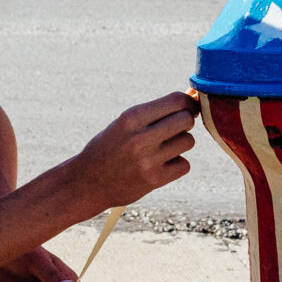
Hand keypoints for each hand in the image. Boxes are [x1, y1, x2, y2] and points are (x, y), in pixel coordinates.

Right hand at [69, 92, 198, 209]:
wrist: (88, 181)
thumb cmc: (110, 146)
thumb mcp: (125, 124)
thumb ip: (155, 114)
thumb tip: (193, 103)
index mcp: (131, 117)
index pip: (177, 100)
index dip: (187, 103)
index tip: (186, 108)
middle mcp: (140, 137)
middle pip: (186, 120)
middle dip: (185, 122)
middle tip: (173, 129)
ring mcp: (148, 160)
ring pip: (188, 141)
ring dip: (180, 144)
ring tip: (162, 149)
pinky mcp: (154, 180)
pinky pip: (184, 165)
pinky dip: (177, 165)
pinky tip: (160, 165)